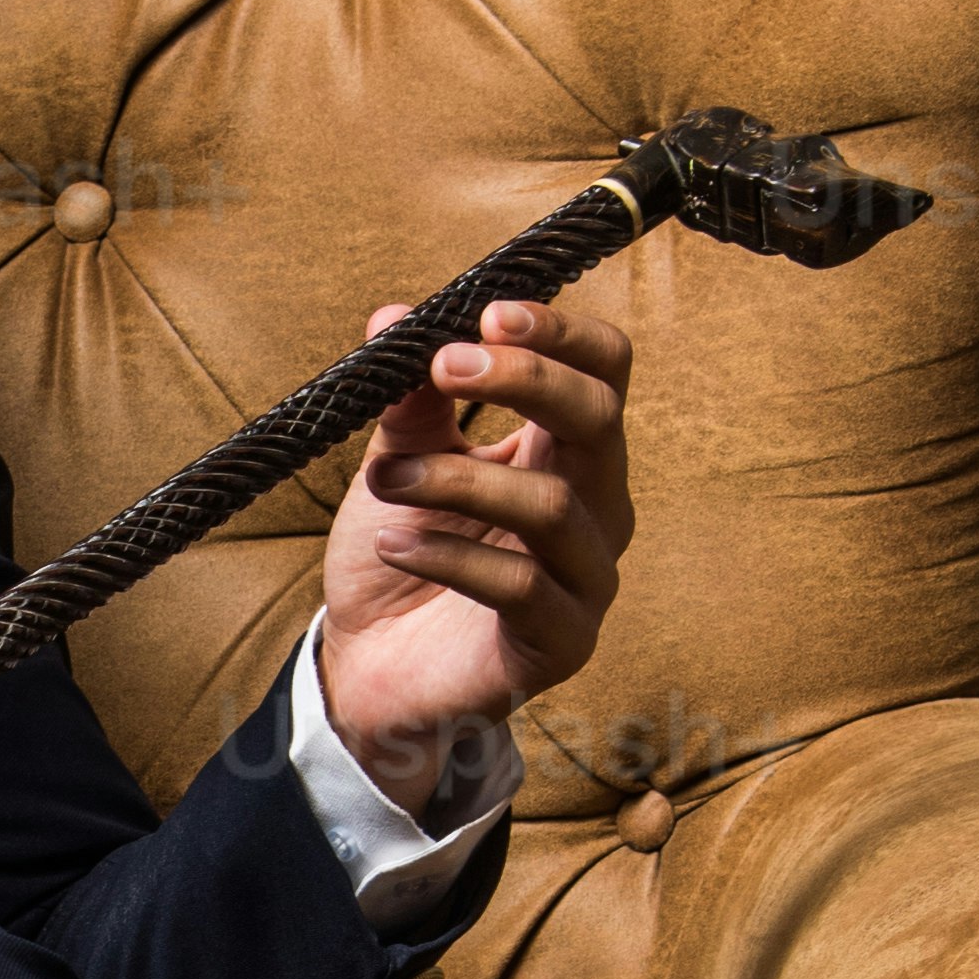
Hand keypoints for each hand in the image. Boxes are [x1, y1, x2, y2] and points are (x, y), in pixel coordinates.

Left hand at [310, 284, 637, 813]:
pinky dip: (449, 556)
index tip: (488, 313)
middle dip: (524, 380)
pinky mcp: (561, 643)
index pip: (603, 370)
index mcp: (568, 448)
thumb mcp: (399, 462)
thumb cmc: (404, 552)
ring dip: (457, 479)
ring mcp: (586, 577)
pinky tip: (392, 545)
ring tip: (385, 478)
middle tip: (442, 367)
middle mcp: (596, 506)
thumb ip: (408, 400)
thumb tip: (392, 318)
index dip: (559, 333)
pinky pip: (519, 588)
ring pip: (549, 505)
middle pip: (598, 419)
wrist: (375, 666)